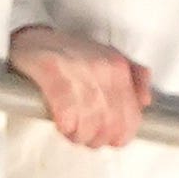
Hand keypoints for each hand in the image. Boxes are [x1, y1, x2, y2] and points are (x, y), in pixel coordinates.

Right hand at [10, 23, 152, 149]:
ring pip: (89, 124)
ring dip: (79, 135)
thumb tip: (145, 102)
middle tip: (86, 137)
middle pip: (110, 125)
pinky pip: (67, 115)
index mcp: (119, 67)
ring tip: (71, 131)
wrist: (32, 38)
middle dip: (97, 138)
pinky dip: (65, 126)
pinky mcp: (52, 75)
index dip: (120, 136)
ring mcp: (78, 72)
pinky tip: (61, 124)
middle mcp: (103, 69)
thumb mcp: (109, 58)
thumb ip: (134, 78)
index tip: (108, 139)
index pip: (131, 118)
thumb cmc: (71, 54)